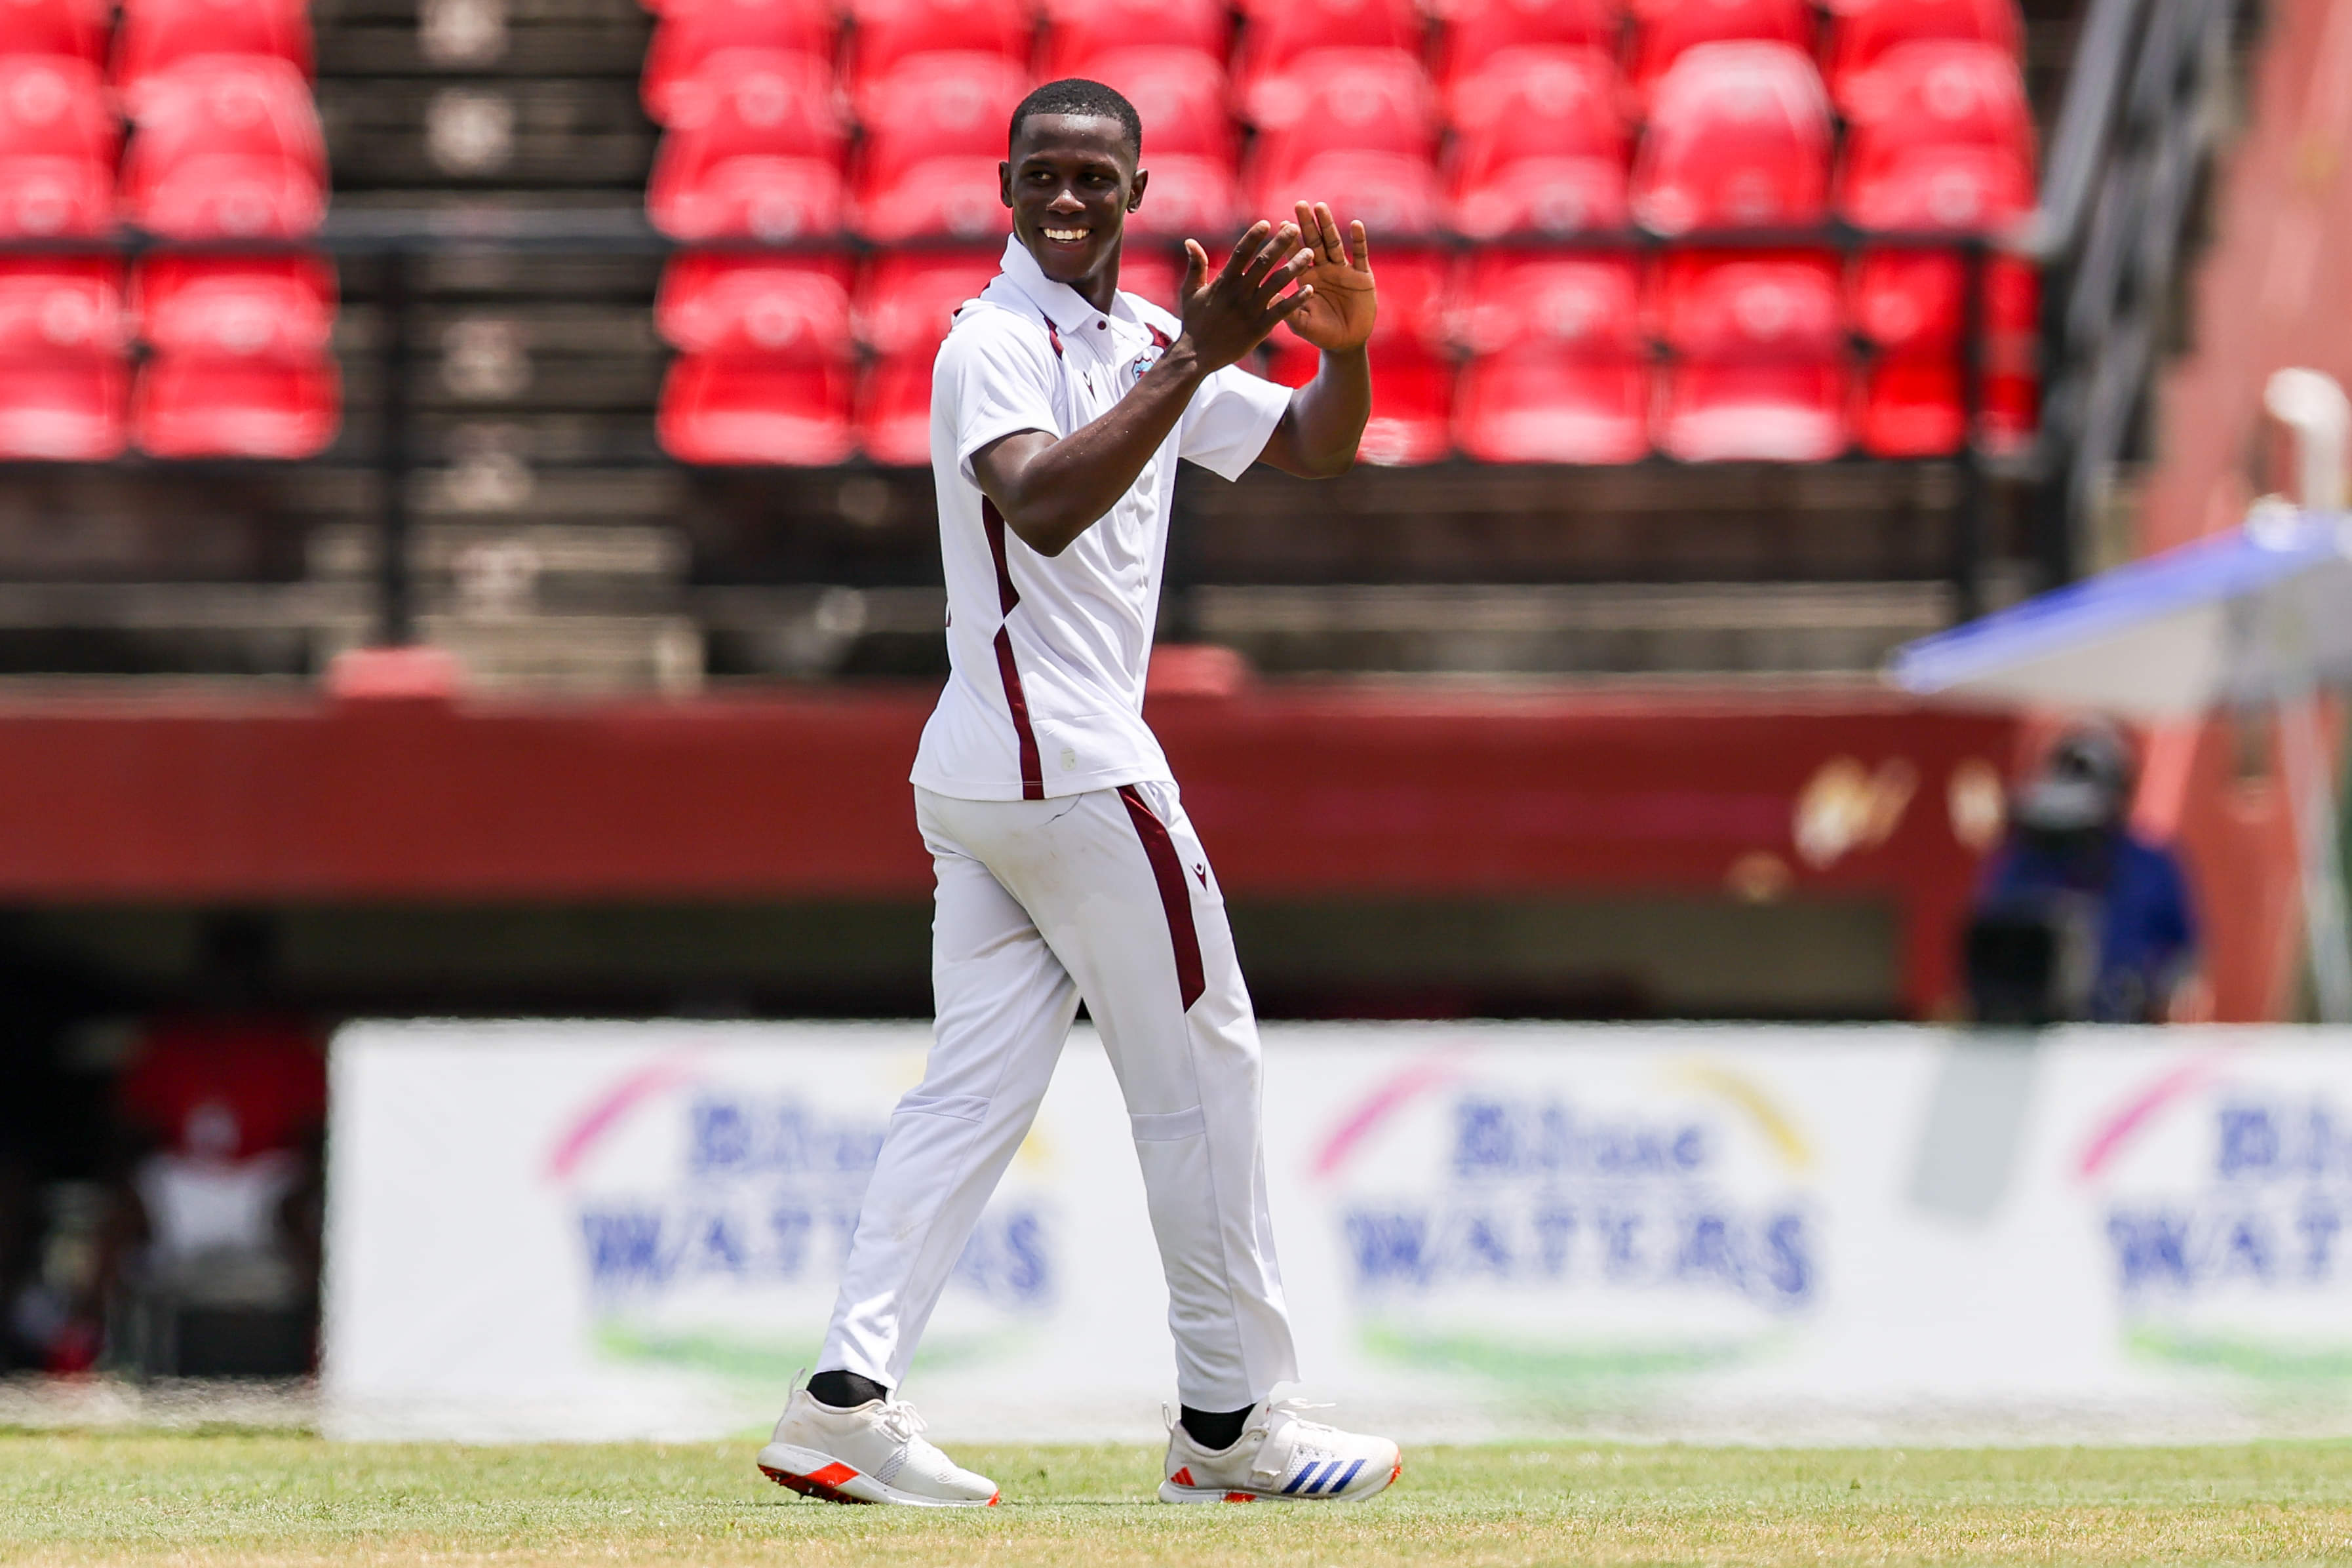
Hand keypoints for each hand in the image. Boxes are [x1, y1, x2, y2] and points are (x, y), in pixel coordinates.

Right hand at [1175, 220, 1314, 373]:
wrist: (1196, 355)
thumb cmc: (1194, 323)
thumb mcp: (1190, 291)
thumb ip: (1195, 266)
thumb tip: (1190, 241)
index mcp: (1224, 281)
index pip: (1241, 252)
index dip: (1254, 236)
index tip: (1267, 223)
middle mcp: (1239, 292)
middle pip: (1263, 262)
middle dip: (1280, 243)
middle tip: (1295, 228)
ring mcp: (1250, 309)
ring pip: (1277, 283)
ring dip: (1294, 267)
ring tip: (1310, 253)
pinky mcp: (1259, 328)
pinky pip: (1281, 310)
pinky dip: (1295, 300)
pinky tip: (1309, 289)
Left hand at [1280, 202, 1374, 353]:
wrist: (1347, 344)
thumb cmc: (1321, 334)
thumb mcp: (1301, 324)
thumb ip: (1287, 310)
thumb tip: (1267, 297)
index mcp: (1307, 278)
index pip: (1297, 255)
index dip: (1291, 240)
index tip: (1282, 224)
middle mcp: (1324, 270)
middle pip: (1315, 242)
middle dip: (1307, 224)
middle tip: (1299, 205)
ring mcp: (1344, 271)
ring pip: (1335, 243)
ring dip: (1328, 226)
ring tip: (1321, 207)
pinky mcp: (1363, 276)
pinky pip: (1361, 255)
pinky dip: (1359, 240)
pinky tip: (1355, 224)